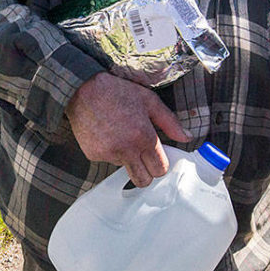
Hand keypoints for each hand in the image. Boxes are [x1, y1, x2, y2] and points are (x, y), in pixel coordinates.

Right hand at [66, 73, 187, 186]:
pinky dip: (110, 152)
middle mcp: (126, 149)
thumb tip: (186, 137)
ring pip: (125, 168)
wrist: (83, 89)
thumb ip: (170, 122)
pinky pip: (107, 160)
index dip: (160, 164)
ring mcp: (108, 154)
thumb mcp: (149, 100)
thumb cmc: (117, 91)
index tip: (157, 157)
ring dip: (127, 158)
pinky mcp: (93, 155)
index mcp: (143, 137)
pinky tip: (107, 134)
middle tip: (144, 158)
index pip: (160, 169)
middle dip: (146, 173)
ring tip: (120, 135)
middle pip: (143, 180)